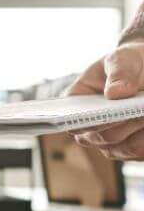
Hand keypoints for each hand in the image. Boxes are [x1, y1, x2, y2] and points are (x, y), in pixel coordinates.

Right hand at [66, 41, 143, 159]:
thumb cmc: (128, 62)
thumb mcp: (122, 58)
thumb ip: (119, 72)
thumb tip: (115, 93)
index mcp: (76, 103)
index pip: (73, 121)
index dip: (86, 122)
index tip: (106, 115)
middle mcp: (88, 127)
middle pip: (100, 137)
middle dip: (123, 124)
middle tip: (141, 110)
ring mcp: (109, 141)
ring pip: (121, 149)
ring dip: (139, 134)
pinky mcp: (129, 148)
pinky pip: (138, 152)